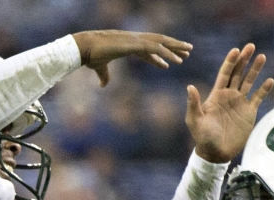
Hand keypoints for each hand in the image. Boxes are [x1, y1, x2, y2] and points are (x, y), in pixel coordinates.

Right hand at [72, 30, 192, 86]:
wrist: (85, 47)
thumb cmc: (90, 55)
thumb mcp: (99, 68)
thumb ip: (104, 76)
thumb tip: (103, 85)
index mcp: (128, 45)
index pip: (148, 50)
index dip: (160, 57)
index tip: (169, 64)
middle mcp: (134, 40)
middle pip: (158, 42)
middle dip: (173, 47)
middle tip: (187, 51)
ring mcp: (136, 40)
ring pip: (161, 42)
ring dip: (175, 47)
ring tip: (189, 51)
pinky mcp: (135, 43)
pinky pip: (155, 48)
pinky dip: (167, 53)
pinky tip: (177, 59)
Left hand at [186, 44, 273, 163]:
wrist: (216, 153)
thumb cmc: (202, 137)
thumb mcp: (195, 120)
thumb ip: (193, 104)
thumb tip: (190, 86)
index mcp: (216, 95)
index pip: (224, 74)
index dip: (230, 62)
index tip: (235, 50)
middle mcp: (229, 95)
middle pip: (238, 73)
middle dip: (244, 59)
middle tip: (251, 46)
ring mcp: (240, 103)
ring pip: (249, 81)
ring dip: (255, 70)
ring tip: (262, 56)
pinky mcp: (249, 112)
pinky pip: (258, 97)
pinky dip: (264, 89)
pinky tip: (270, 80)